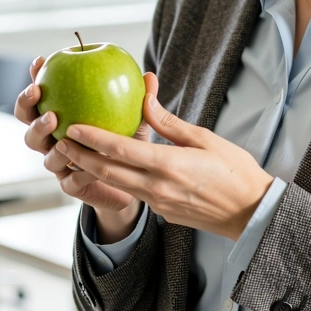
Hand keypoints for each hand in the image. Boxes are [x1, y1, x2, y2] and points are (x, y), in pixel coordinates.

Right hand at [14, 57, 146, 239]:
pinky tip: (89, 169)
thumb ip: (138, 99)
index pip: (41, 94)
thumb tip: (149, 76)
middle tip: (43, 100)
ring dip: (53, 146)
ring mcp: (60, 163)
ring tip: (63, 139)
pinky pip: (70, 180)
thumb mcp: (135, 117)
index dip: (35, 78)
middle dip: (29, 110)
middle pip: (29, 124)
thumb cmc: (127, 140)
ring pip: (45, 155)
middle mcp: (54, 139)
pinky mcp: (71, 185)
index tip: (41, 62)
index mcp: (62, 116)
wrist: (131, 179)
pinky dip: (79, 173)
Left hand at [59, 71, 274, 241]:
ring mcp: (158, 203)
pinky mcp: (163, 212)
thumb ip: (169, 122)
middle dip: (80, 155)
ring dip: (93, 169)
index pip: (120, 149)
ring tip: (74, 154)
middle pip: (108, 171)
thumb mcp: (204, 138)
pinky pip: (133, 193)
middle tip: (59, 140)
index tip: (72, 126)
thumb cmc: (234, 171)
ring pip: (117, 184)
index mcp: (168, 165)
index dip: (92, 138)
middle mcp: (158, 186)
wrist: (251, 213)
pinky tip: (109, 168)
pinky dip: (115, 179)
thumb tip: (146, 97)